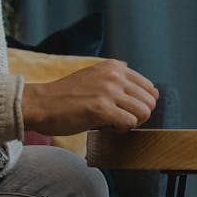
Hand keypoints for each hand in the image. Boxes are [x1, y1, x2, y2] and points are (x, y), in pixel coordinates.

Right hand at [21, 59, 158, 135]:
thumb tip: (155, 94)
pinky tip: (104, 126)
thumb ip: (122, 83)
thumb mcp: (96, 78)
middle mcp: (113, 76)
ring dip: (129, 123)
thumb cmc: (67, 96)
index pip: (148, 87)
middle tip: (117, 119)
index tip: (122, 109)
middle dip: (137, 115)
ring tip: (109, 122)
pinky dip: (120, 130)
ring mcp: (108, 91)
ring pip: (143, 113)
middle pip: (149, 102)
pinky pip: (130, 123)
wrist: (41, 103)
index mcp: (113, 66)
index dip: (139, 103)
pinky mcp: (102, 109)